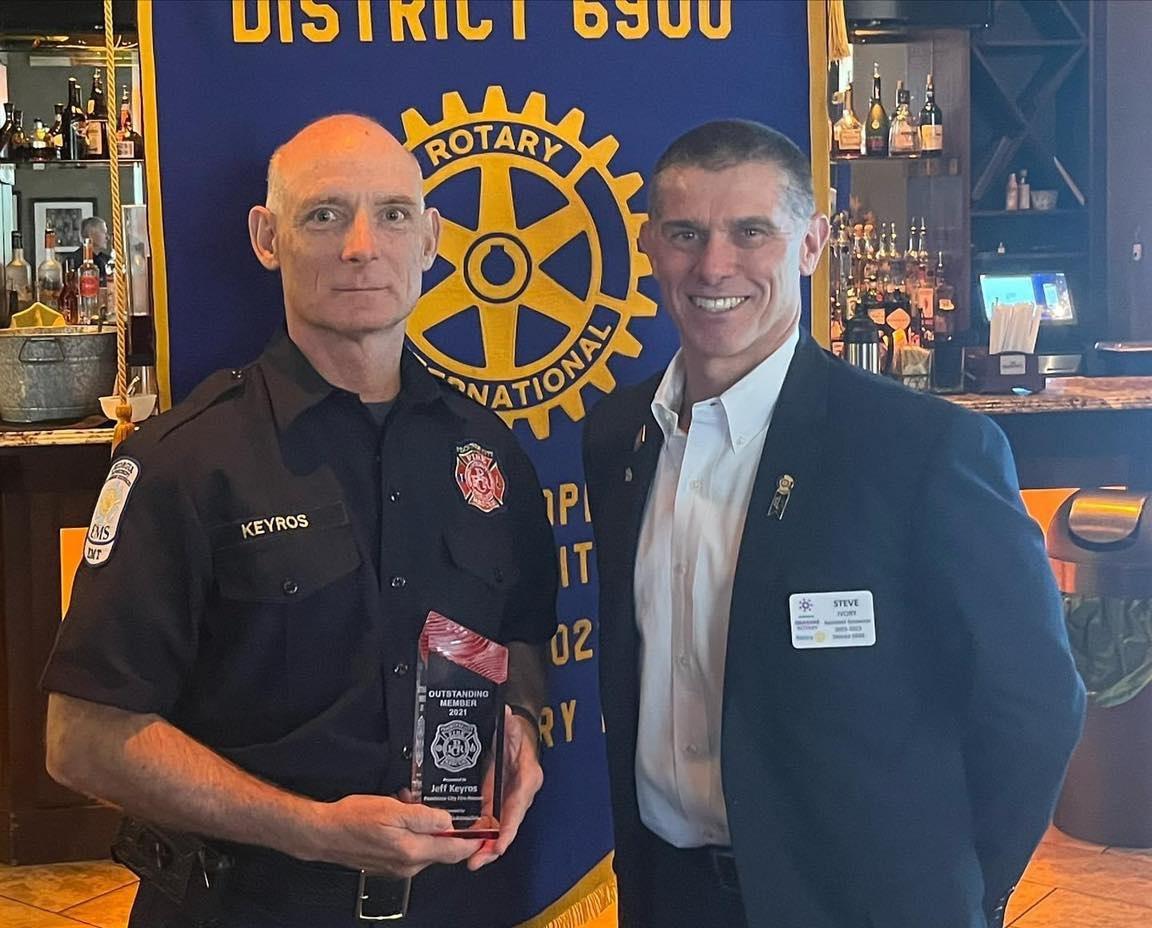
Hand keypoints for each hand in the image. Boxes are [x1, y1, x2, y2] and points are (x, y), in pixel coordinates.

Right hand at [298, 793, 483, 877]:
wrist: (324, 834)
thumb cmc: (353, 819)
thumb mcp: (392, 809)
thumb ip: (424, 817)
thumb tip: (449, 823)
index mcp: (413, 851)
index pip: (456, 850)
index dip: (475, 839)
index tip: (487, 828)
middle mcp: (410, 864)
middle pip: (445, 850)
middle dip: (453, 829)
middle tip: (456, 807)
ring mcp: (400, 866)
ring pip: (429, 846)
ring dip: (432, 827)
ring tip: (419, 804)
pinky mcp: (391, 862)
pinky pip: (414, 847)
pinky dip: (417, 831)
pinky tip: (405, 813)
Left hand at [467, 706, 543, 869]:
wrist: (515, 734)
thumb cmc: (516, 733)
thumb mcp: (512, 727)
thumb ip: (509, 724)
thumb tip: (506, 715)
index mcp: (526, 779)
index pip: (517, 808)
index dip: (508, 828)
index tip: (499, 845)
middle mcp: (518, 795)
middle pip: (508, 827)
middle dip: (494, 847)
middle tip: (477, 861)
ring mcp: (507, 801)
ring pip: (498, 830)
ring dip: (485, 847)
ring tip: (471, 861)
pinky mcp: (496, 803)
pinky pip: (489, 823)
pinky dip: (479, 836)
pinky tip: (465, 845)